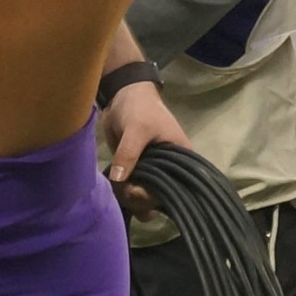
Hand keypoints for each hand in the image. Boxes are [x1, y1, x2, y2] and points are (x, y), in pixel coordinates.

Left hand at [102, 78, 185, 192]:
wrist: (124, 96)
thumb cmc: (140, 108)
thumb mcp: (136, 128)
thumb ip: (128, 153)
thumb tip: (119, 180)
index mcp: (181, 159)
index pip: (173, 188)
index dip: (152, 195)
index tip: (133, 190)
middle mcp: (170, 169)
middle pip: (158, 197)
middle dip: (139, 199)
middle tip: (122, 191)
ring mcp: (153, 171)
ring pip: (144, 197)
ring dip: (130, 199)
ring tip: (117, 190)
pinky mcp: (138, 170)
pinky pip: (133, 189)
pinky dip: (123, 192)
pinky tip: (115, 189)